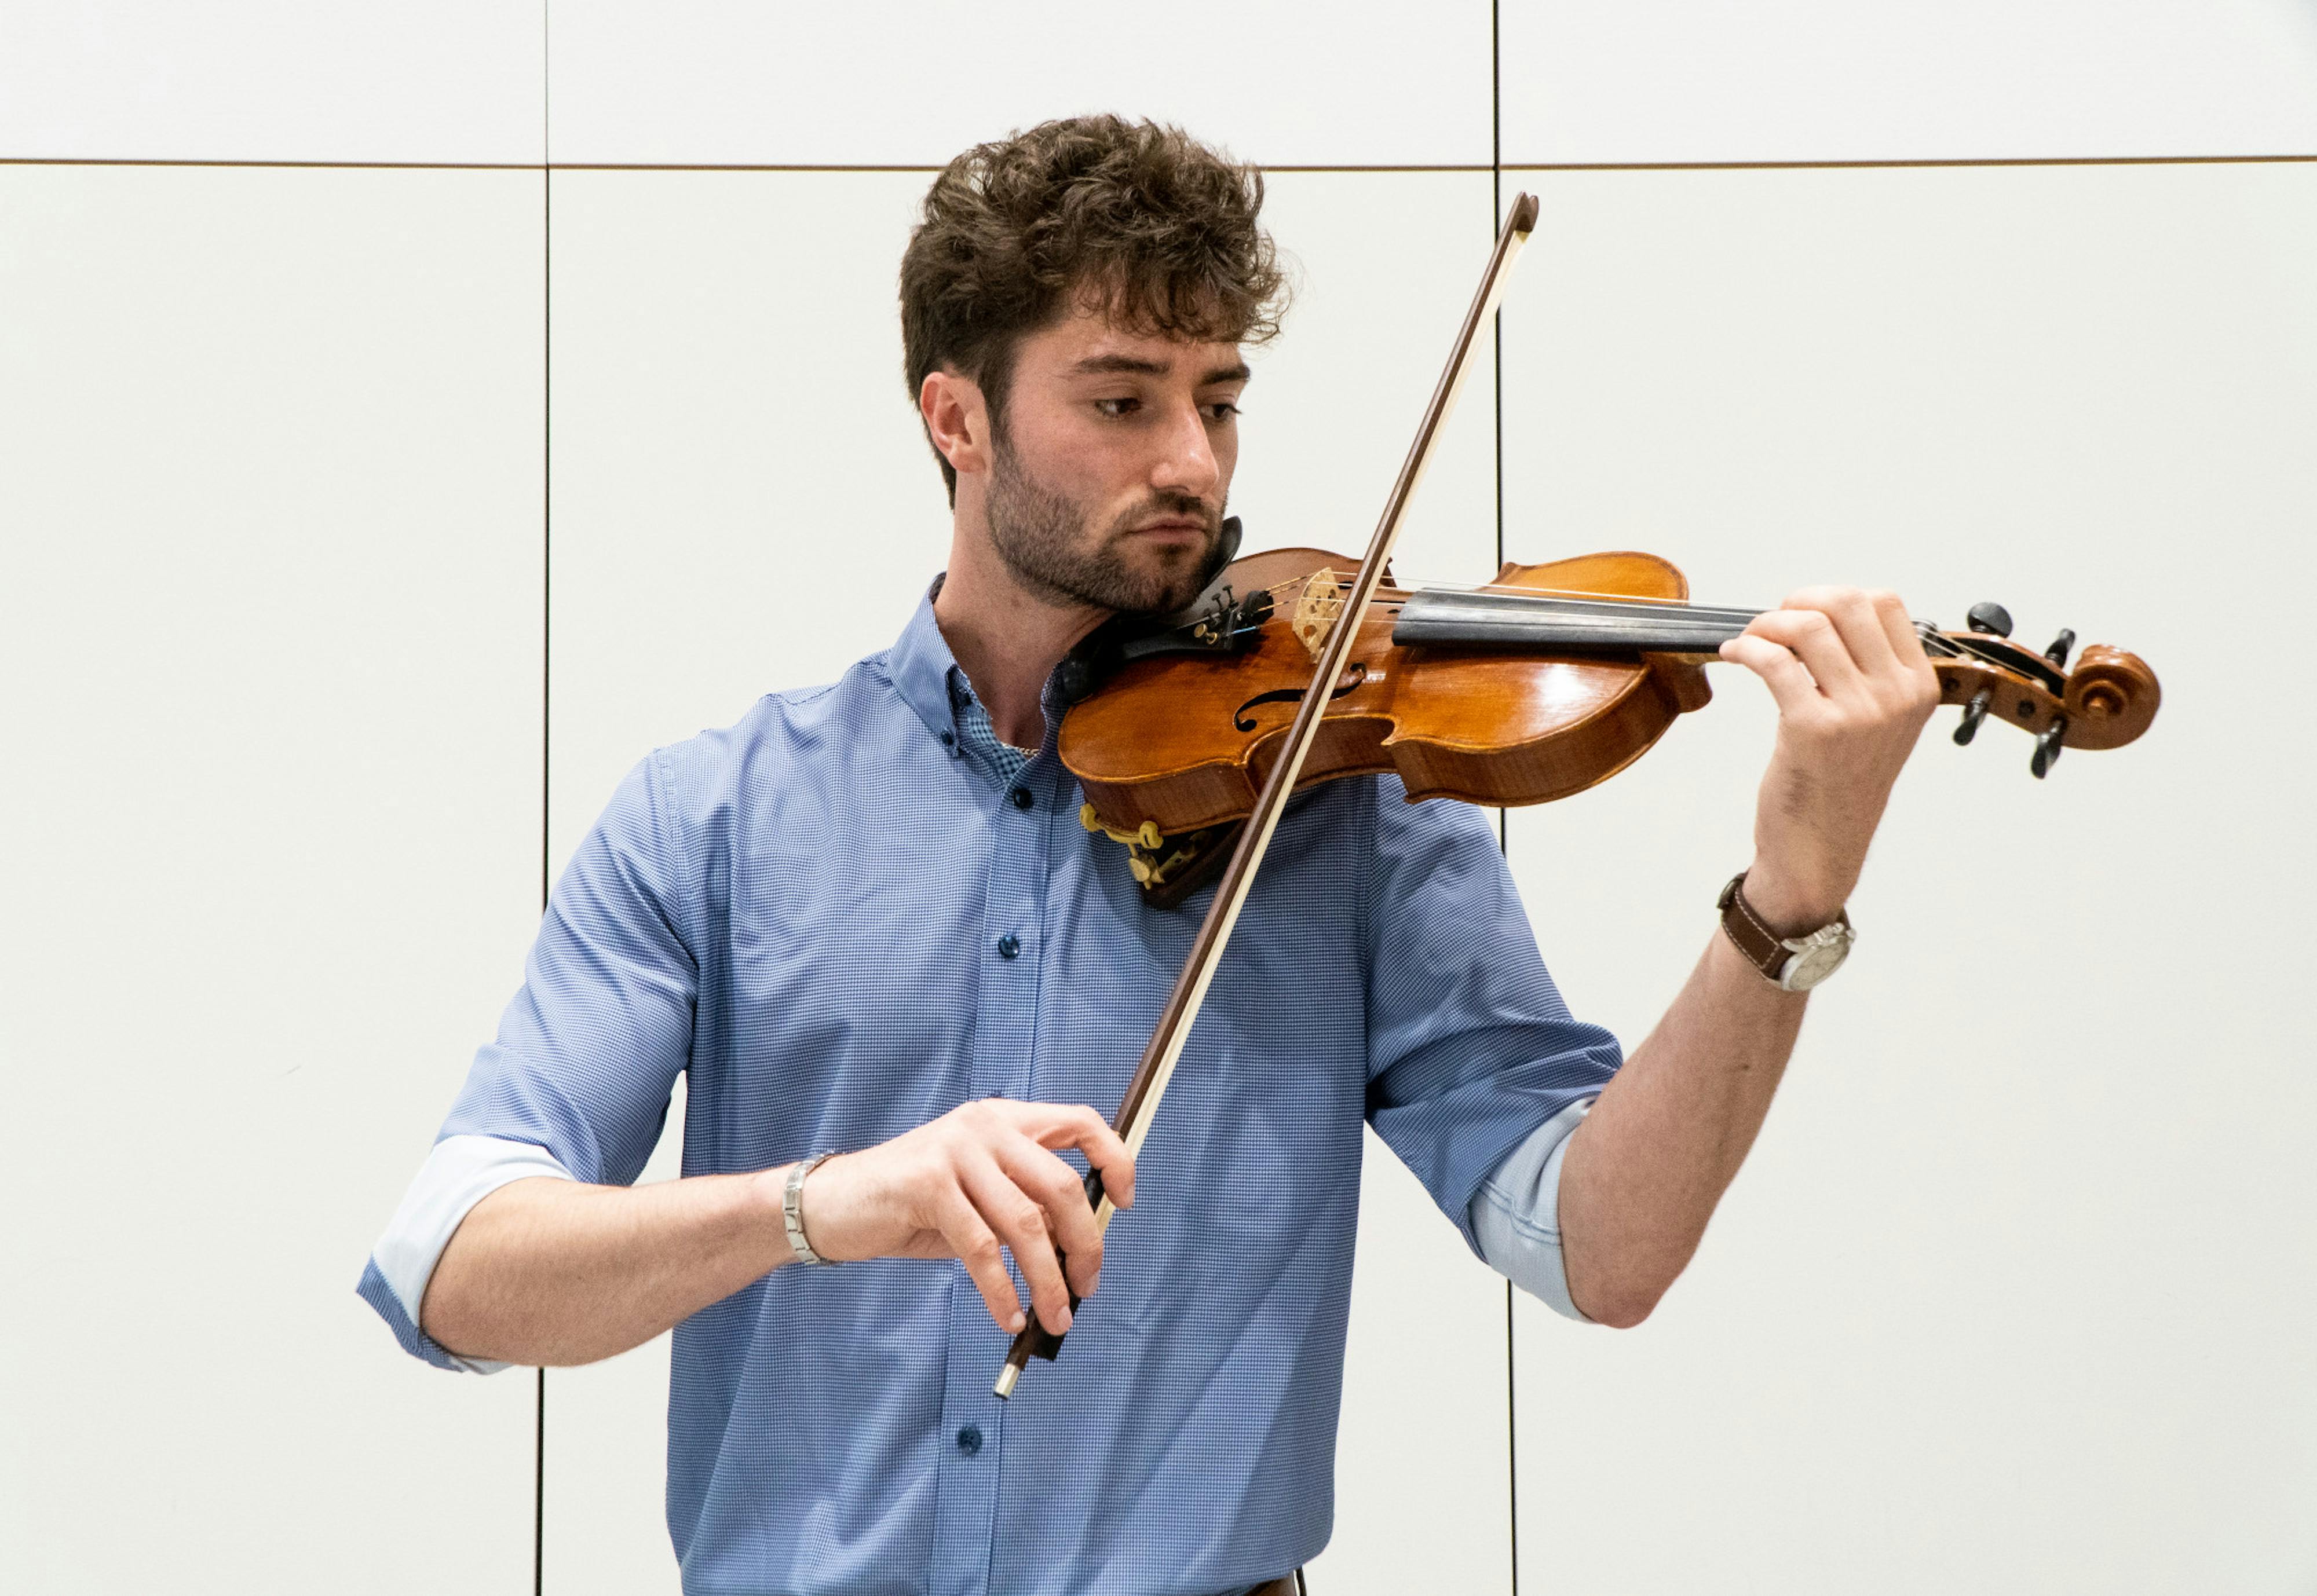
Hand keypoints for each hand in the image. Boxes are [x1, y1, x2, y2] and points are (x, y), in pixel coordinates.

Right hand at [790, 1098, 1134, 1335]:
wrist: (834, 1205)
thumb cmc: (912, 1205)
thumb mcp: (977, 1195)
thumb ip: (1023, 1208)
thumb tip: (1078, 1250)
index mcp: (1003, 1120)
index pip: (1080, 1122)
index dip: (1114, 1159)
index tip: (1125, 1203)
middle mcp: (985, 1125)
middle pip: (1061, 1185)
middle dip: (1084, 1244)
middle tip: (1086, 1287)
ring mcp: (955, 1150)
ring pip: (1025, 1223)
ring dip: (1047, 1280)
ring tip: (1055, 1318)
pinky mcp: (928, 1184)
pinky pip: (982, 1248)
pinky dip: (1001, 1291)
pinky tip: (1008, 1315)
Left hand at [1718, 586, 1940, 933]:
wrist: (1822, 846)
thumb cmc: (1840, 781)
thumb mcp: (1878, 721)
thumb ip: (1868, 669)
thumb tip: (1822, 610)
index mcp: (1919, 686)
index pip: (1884, 603)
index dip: (1834, 595)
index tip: (1804, 611)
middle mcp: (1896, 696)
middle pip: (1846, 603)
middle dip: (1798, 600)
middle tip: (1771, 623)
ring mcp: (1859, 712)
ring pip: (1808, 626)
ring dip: (1766, 624)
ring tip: (1750, 641)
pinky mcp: (1813, 728)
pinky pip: (1774, 661)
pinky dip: (1746, 649)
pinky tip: (1732, 655)